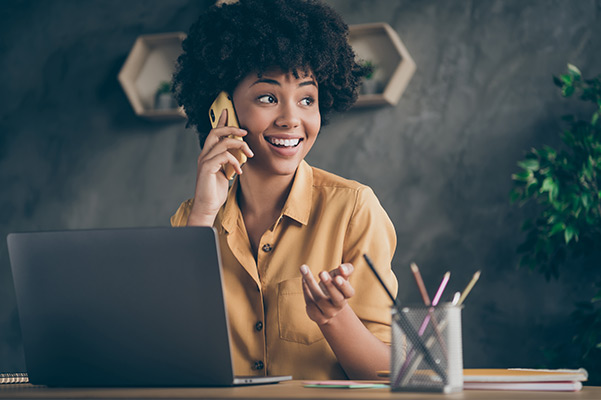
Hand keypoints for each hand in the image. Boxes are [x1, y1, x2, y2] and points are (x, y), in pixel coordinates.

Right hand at [187, 109, 253, 225]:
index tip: (228, 112)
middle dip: (231, 128)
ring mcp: (204, 160)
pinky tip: (239, 171)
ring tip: (248, 155)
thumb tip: (240, 154)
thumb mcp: (225, 172)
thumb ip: (229, 161)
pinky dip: (235, 162)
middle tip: (245, 131)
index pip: (214, 133)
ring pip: (223, 143)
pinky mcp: (207, 168)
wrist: (207, 206)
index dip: (221, 121)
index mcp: (208, 154)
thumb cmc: (215, 191)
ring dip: (240, 146)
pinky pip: (224, 156)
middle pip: (216, 132)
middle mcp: (204, 155)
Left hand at [300, 263, 354, 325]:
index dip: (343, 285)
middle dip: (329, 285)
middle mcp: (339, 305)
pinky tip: (303, 281)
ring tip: (304, 269)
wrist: (327, 302)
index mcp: (347, 294)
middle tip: (321, 272)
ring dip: (310, 282)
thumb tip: (342, 268)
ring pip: (319, 299)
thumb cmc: (334, 283)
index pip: (349, 292)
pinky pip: (310, 304)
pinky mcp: (319, 318)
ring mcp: (329, 313)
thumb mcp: (340, 274)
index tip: (336, 277)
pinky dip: (305, 290)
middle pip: (336, 298)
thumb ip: (346, 269)